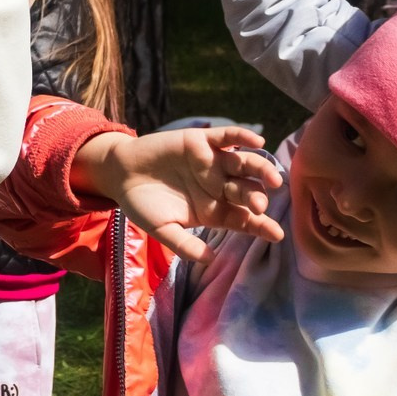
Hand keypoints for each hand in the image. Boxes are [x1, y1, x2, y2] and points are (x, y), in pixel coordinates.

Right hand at [71, 126, 283, 259]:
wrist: (120, 175)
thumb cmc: (142, 205)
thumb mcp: (162, 230)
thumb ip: (185, 244)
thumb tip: (210, 259)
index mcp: (214, 210)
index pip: (244, 219)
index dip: (261, 226)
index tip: (276, 234)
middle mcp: (219, 186)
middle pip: (247, 192)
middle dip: (256, 198)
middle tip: (260, 206)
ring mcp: (212, 162)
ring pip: (243, 164)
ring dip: (261, 169)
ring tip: (272, 177)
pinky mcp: (201, 141)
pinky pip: (227, 137)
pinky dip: (242, 136)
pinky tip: (257, 140)